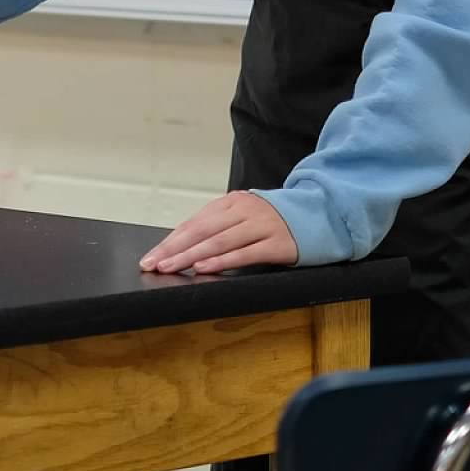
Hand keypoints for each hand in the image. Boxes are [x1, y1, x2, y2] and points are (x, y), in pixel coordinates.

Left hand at [139, 191, 299, 275]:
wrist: (318, 215)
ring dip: (191, 256)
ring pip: (219, 241)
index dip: (170, 241)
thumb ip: (217, 227)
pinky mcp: (277, 243)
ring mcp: (261, 225)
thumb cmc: (272, 221)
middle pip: (201, 230)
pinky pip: (245, 253)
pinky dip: (222, 261)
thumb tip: (181, 248)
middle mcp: (244, 210)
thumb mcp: (243, 216)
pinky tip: (204, 268)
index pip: (193, 223)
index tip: (151, 257)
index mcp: (231, 202)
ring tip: (171, 267)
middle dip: (174, 249)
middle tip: (153, 264)